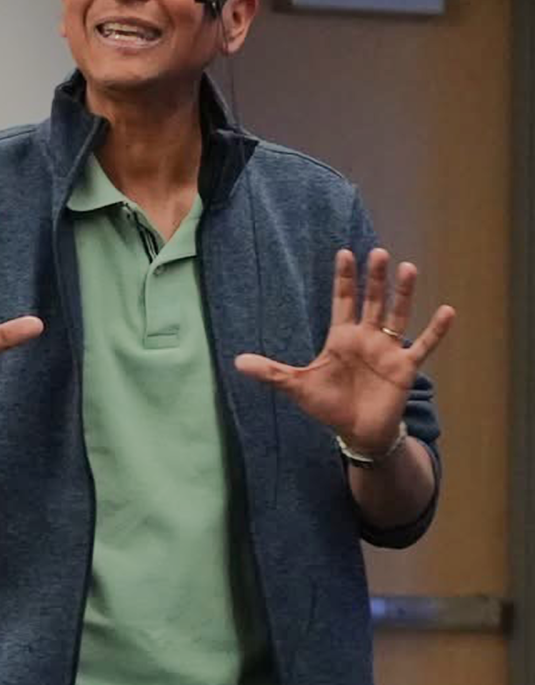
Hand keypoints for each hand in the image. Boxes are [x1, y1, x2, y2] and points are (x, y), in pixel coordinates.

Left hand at [234, 248, 455, 453]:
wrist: (356, 432)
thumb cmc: (328, 406)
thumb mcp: (296, 386)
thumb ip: (271, 372)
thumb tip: (236, 363)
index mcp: (341, 338)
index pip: (343, 300)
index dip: (344, 278)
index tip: (344, 253)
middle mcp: (366, 338)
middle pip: (372, 301)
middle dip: (374, 278)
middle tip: (378, 252)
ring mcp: (388, 350)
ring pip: (397, 315)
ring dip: (402, 294)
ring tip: (408, 268)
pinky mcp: (405, 368)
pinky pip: (424, 345)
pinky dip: (435, 330)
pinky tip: (447, 310)